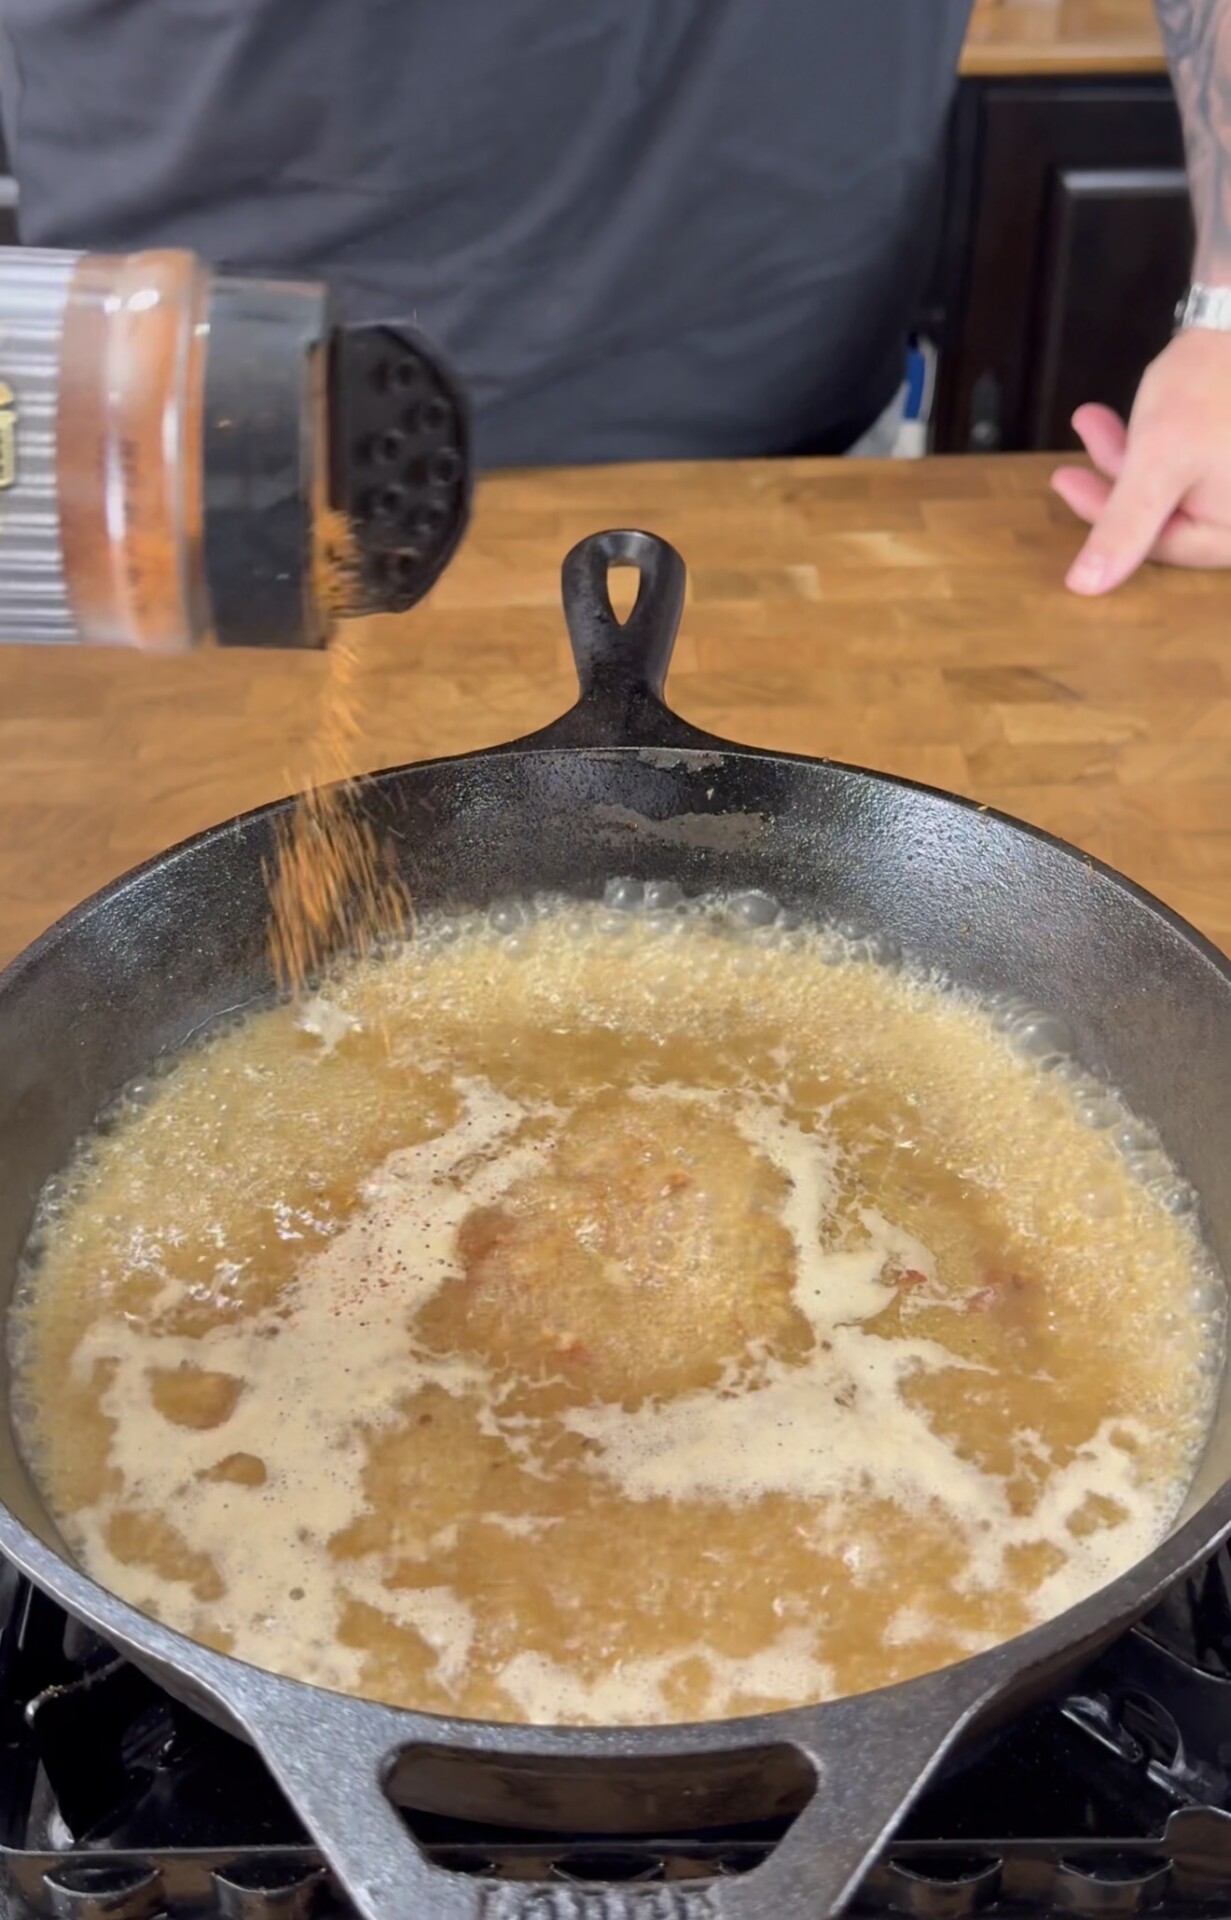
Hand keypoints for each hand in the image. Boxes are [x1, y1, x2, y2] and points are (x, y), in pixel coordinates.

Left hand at [1050, 326, 1230, 594]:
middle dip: (1117, 483)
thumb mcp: (1158, 459)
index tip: (1065, 482)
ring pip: (1177, 491)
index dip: (1107, 520)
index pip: (1166, 546)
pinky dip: (1156, 447)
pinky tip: (1127, 420)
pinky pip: (1192, 469)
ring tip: (1092, 421)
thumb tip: (1085, 588)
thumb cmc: (1212, 384)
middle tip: (1072, 457)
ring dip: (1130, 459)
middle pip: (1171, 520)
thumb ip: (1122, 526)